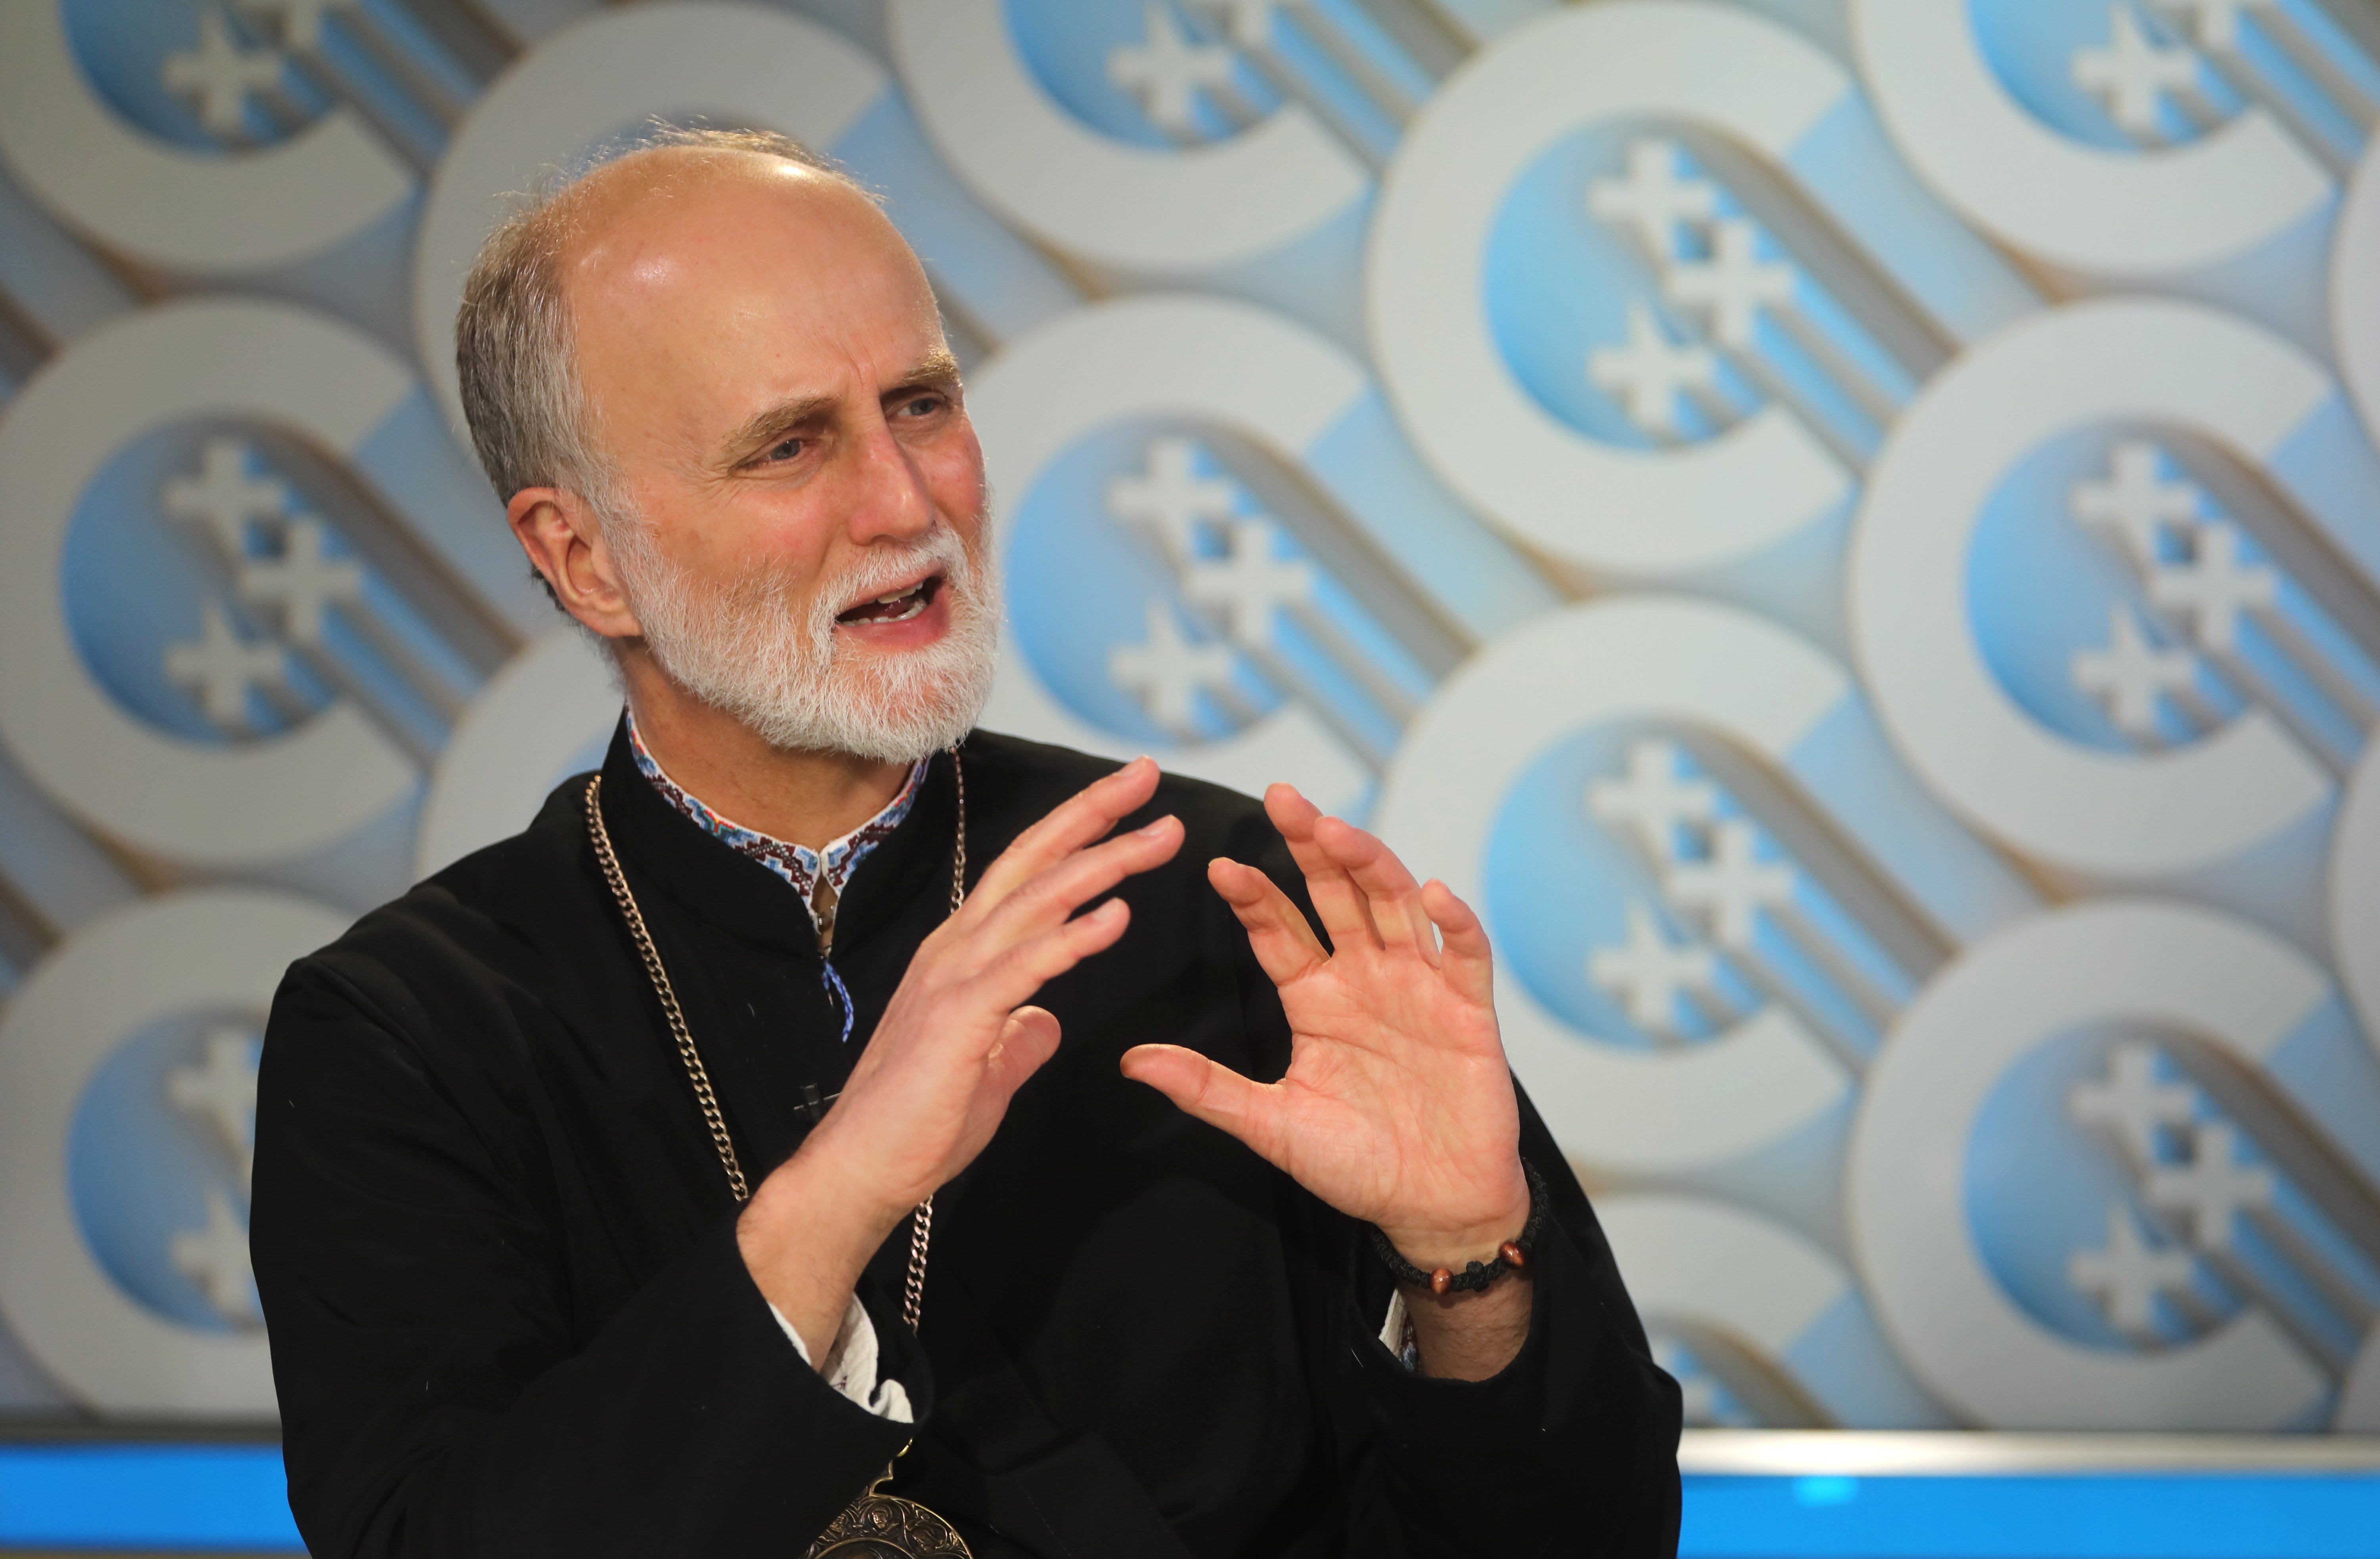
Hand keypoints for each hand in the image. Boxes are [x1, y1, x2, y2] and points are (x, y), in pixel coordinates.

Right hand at [740, 757, 1180, 1354]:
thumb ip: (1018, 1035)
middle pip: (1032, 861)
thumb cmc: (921, 1123)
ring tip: (1158, 836)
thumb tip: (1046, 1021)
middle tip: (1148, 775)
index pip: (1027, 872)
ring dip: (1101, 864)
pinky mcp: (958, 1018)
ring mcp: (954, 979)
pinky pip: (1025, 966)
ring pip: (1035, 900)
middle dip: (1093, 814)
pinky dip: (1072, 937)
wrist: (863, 1168)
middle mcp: (957, 949)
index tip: (1130, 800)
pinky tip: (1116, 917)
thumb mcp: (989, 1068)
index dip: (1077, 829)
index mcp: (964, 953)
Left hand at [1120, 784, 1527, 1273]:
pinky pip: (1466, 956)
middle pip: (1337, 894)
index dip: (1254, 895)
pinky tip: (1433, 895)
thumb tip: (1132, 1062)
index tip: (1219, 866)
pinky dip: (1455, 924)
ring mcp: (1420, 988)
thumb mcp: (1271, 1126)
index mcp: (1316, 997)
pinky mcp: (1470, 1012)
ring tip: (1338, 831)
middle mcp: (1367, 978)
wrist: (1432, 1209)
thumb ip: (1208, 1089)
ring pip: (1396, 906)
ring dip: (1369, 865)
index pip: (1280, 929)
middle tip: (1282, 798)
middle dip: (1311, 845)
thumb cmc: (1356, 1165)